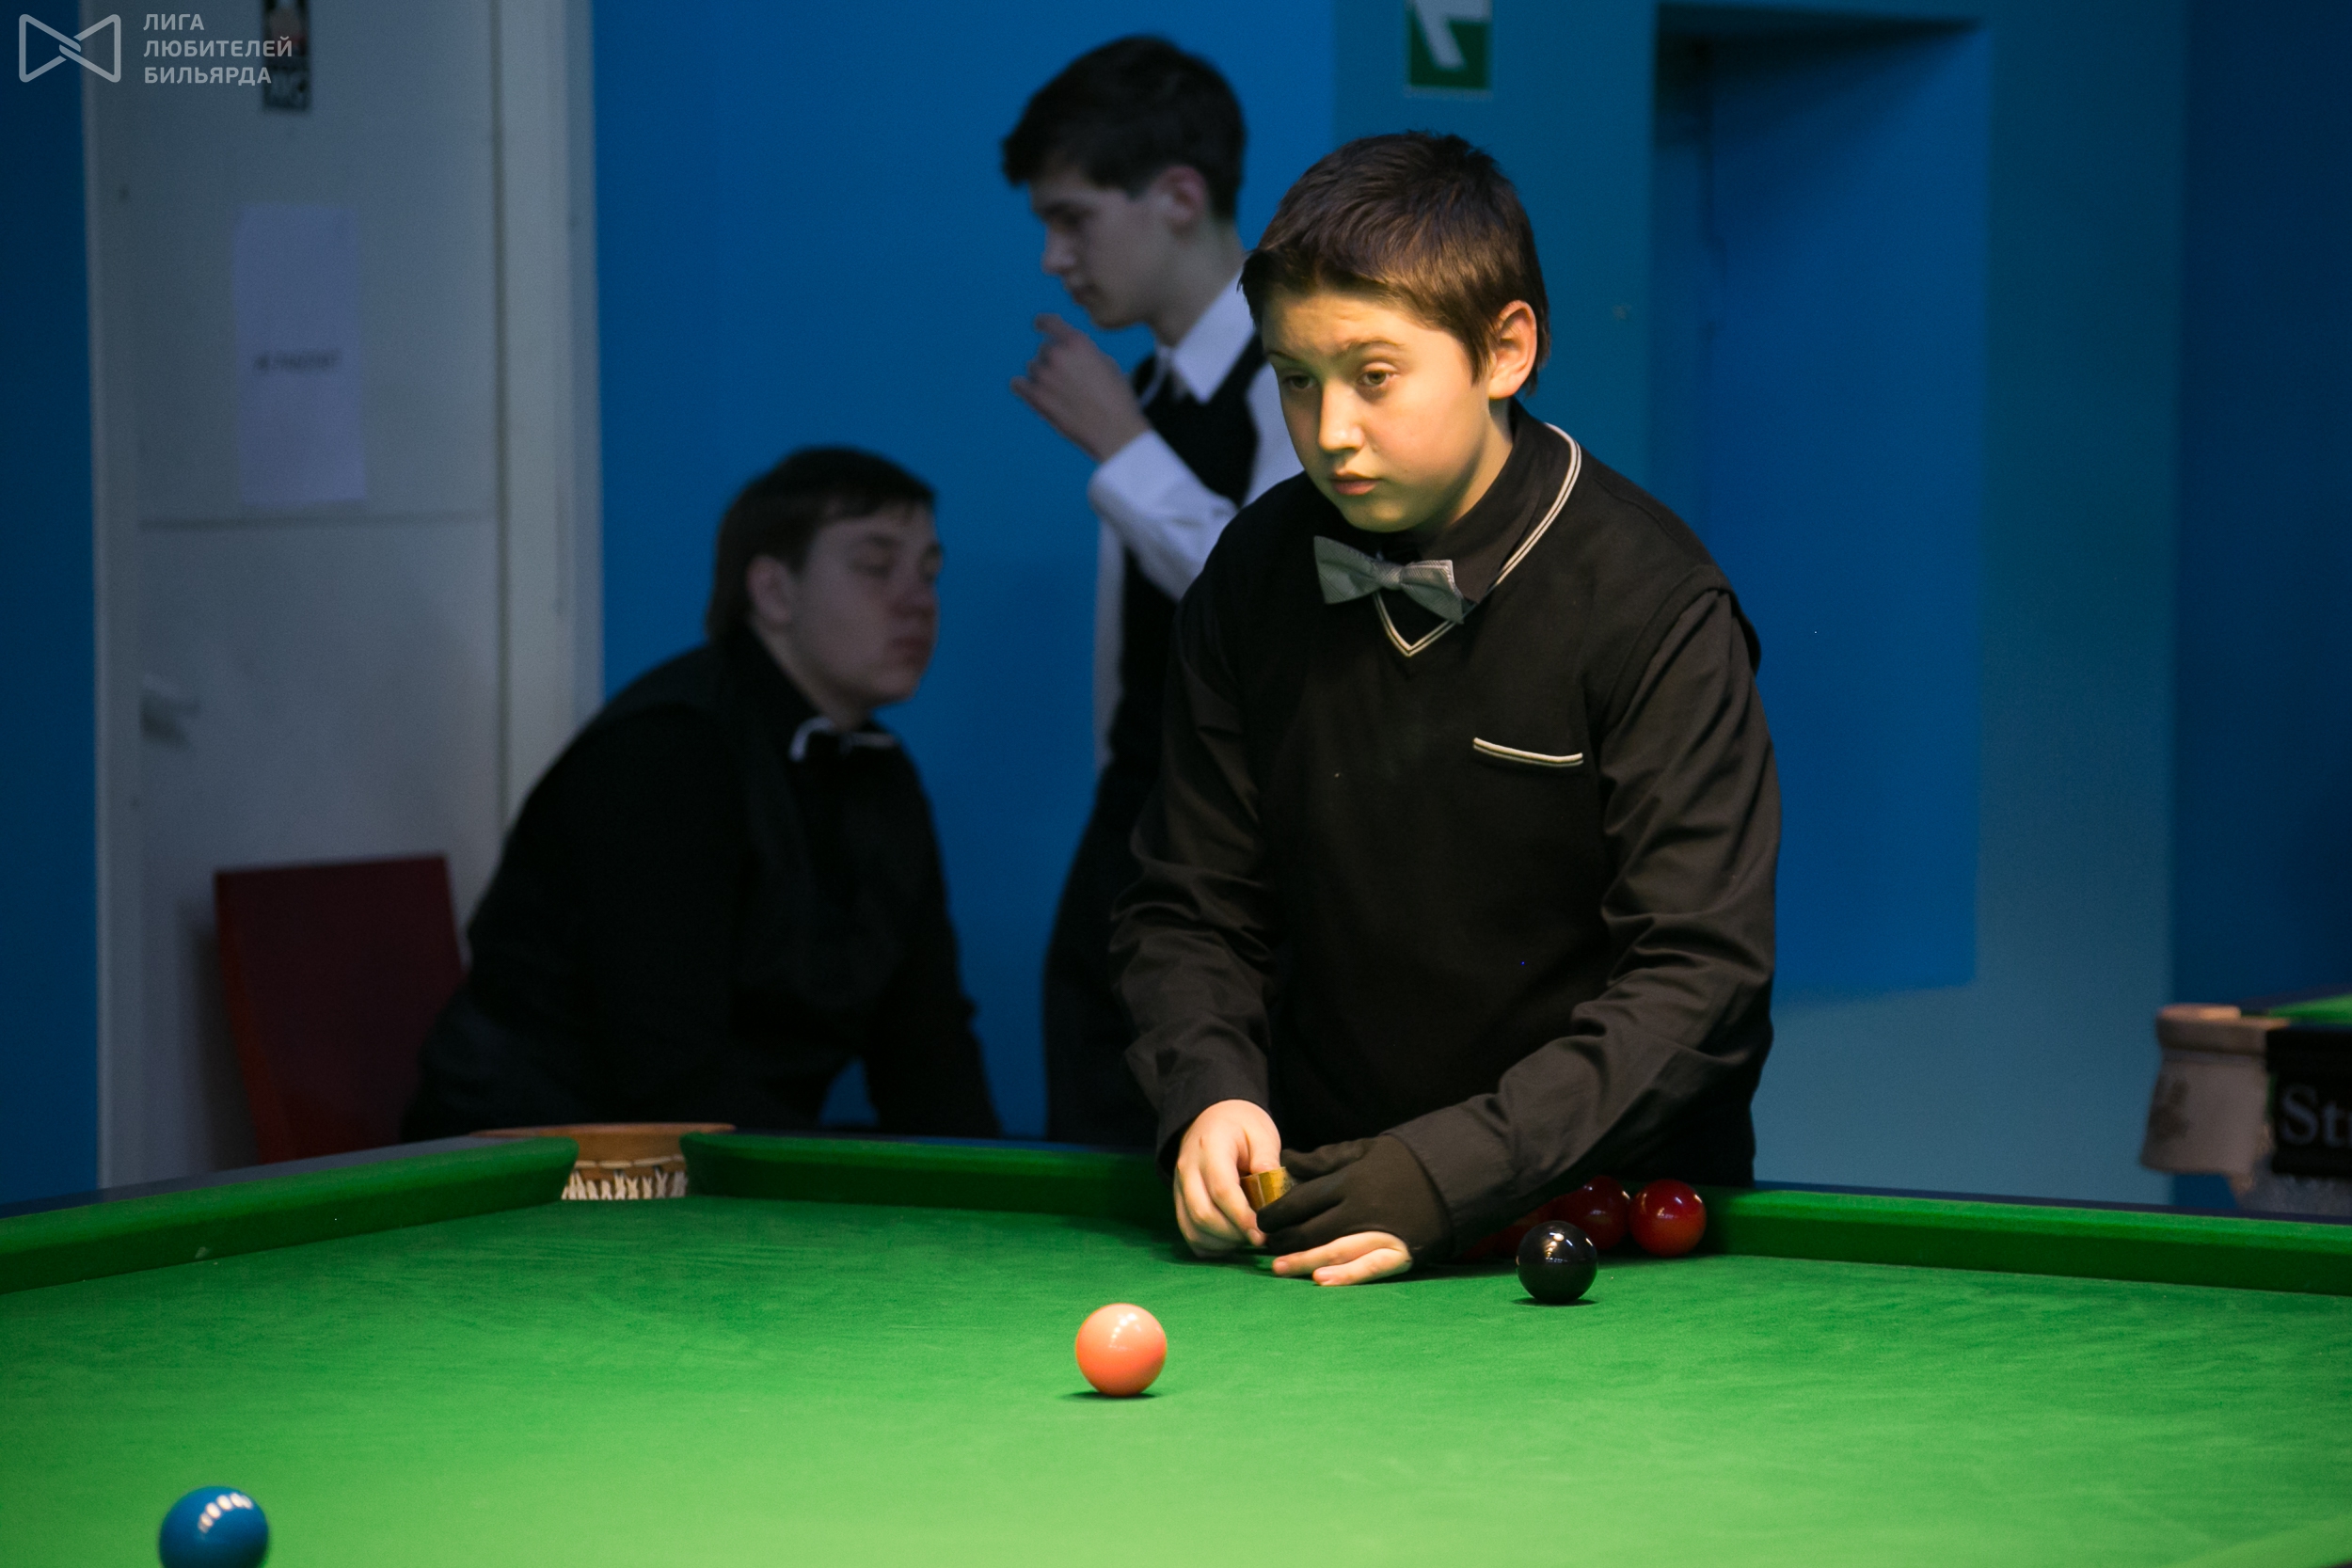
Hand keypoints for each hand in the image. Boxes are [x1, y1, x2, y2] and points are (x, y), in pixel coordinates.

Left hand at [1011, 314, 1151, 461]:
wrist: (1115, 430)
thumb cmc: (1117, 399)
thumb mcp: (1106, 364)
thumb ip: (1082, 353)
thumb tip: (1067, 352)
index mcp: (1077, 342)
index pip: (1049, 323)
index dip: (1042, 323)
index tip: (1038, 326)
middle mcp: (1058, 355)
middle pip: (1043, 350)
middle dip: (1053, 361)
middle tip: (1068, 379)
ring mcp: (1045, 376)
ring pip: (1033, 368)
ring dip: (1043, 376)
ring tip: (1061, 393)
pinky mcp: (1036, 398)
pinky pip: (1018, 385)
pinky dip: (1022, 386)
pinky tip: (1026, 389)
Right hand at [1171, 1098, 1281, 1256]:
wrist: (1213, 1116)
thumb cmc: (1242, 1125)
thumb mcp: (1261, 1133)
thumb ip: (1267, 1161)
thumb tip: (1273, 1196)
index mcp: (1209, 1148)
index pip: (1222, 1190)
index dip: (1242, 1217)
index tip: (1262, 1234)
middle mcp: (1187, 1169)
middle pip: (1202, 1214)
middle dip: (1233, 1234)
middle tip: (1259, 1237)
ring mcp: (1179, 1187)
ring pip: (1193, 1228)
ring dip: (1221, 1242)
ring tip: (1246, 1237)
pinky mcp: (1179, 1201)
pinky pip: (1189, 1232)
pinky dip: (1210, 1245)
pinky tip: (1231, 1240)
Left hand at [1256, 1135, 1451, 1285]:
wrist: (1460, 1172)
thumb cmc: (1409, 1160)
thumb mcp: (1366, 1149)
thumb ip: (1326, 1158)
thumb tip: (1288, 1161)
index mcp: (1351, 1180)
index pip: (1303, 1200)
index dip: (1279, 1213)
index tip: (1262, 1220)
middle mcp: (1361, 1208)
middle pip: (1313, 1228)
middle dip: (1285, 1240)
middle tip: (1266, 1248)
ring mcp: (1381, 1231)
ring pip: (1334, 1250)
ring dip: (1304, 1260)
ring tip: (1279, 1268)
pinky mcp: (1402, 1251)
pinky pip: (1369, 1267)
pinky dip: (1345, 1276)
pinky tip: (1320, 1281)